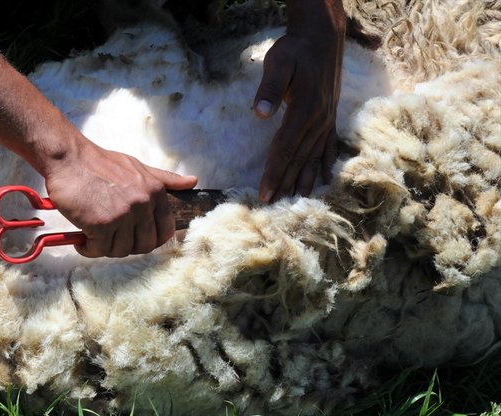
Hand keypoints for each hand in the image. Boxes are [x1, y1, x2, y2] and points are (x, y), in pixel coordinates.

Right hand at [45, 142, 196, 257]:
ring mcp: (123, 215)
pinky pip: (99, 249)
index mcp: (155, 191)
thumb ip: (164, 179)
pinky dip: (88, 248)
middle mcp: (143, 203)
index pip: (165, 230)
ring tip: (93, 235)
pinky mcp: (102, 224)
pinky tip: (82, 238)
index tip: (134, 239)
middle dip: (126, 246)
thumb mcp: (137, 167)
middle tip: (110, 238)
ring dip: (105, 248)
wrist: (69, 159)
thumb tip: (193, 182)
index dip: (150, 240)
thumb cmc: (100, 164)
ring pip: (121, 250)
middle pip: (144, 245)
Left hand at [253, 1, 344, 202]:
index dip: (273, 172)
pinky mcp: (330, 118)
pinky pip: (328, 147)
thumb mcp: (278, 62)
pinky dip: (325, 165)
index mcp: (304, 110)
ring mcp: (327, 120)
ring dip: (303, 179)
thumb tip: (260, 113)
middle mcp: (318, 120)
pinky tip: (323, 180)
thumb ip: (269, 88)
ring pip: (313, 157)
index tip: (264, 192)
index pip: (285, 148)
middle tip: (272, 204)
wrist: (323, 37)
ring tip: (295, 201)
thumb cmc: (295, 50)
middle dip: (284, 183)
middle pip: (298, 159)